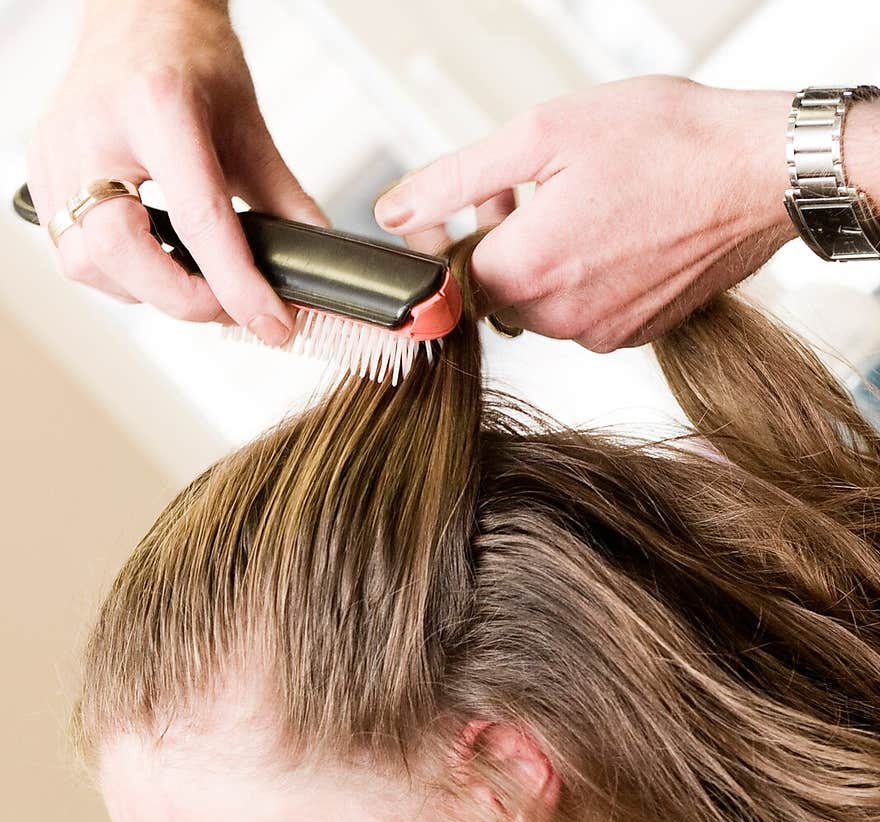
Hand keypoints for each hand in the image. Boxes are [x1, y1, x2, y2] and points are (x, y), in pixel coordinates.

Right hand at [25, 1, 328, 343]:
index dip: (237, 286)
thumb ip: (284, 201)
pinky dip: (117, 272)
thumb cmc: (189, 58)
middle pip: (122, 253)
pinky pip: (72, 250)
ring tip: (189, 276)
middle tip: (226, 305)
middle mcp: (96, 129)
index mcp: (158, 107)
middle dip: (181, 298)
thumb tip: (315, 262)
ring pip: (88, 263)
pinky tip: (151, 258)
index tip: (270, 323)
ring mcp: (59, 149)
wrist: (142, 14)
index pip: (199, 220)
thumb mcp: (248, 127)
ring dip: (146, 290)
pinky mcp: (43, 168)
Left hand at [375, 76, 799, 351]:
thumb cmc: (667, 141)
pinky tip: (611, 228)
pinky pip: (585, 314)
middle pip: (495, 296)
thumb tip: (395, 212)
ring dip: (543, 259)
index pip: (452, 280)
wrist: (760, 174)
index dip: (452, 239)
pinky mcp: (636, 336)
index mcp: (529, 270)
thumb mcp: (544, 133)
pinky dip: (586, 276)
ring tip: (575, 199)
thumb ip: (456, 179)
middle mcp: (561, 318)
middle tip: (524, 187)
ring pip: (541, 306)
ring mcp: (602, 334)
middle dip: (499, 244)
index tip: (473, 207)